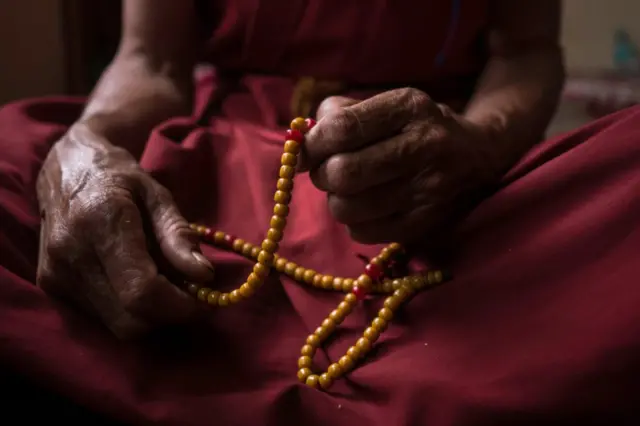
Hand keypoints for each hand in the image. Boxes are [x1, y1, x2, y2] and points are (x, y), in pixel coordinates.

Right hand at [36, 123, 214, 338]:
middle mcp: (70, 253)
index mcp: (101, 222)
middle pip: (130, 320)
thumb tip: (203, 276)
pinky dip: (126, 308)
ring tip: (160, 281)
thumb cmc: (119, 177)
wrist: (64, 167)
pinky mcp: (49, 284)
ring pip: (116, 326)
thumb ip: (178, 235)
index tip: (204, 302)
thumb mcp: (158, 195)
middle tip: (188, 293)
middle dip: (167, 315)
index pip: (141, 291)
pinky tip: (133, 280)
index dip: (178, 306)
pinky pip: (100, 317)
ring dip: (148, 315)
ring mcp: (55, 273)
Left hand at [300, 88, 500, 243]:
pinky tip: (368, 206)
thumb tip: (300, 144)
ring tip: (349, 190)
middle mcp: (424, 146)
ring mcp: (427, 189)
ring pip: (348, 208)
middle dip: (322, 175)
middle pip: (343, 173)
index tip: (304, 153)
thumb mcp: (386, 104)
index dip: (312, 144)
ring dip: (336, 200)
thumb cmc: (416, 126)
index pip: (343, 128)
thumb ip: (340, 115)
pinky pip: (362, 232)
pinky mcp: (425, 223)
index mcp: (409, 107)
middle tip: (329, 172)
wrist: (477, 155)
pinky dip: (354, 221)